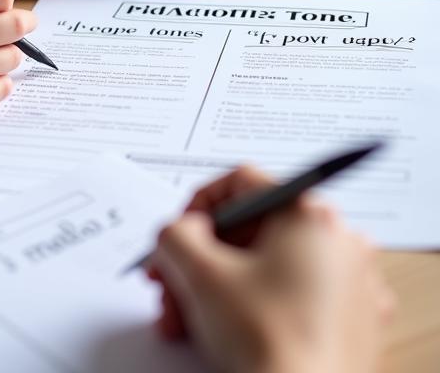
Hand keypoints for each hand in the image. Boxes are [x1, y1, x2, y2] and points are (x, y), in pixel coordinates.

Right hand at [150, 167, 393, 372]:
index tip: (176, 238)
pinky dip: (254, 307)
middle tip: (170, 285)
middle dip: (199, 260)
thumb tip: (181, 232)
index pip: (240, 183)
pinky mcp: (354, 324)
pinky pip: (292, 298)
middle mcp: (340, 241)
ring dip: (215, 288)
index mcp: (310, 214)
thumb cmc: (264, 341)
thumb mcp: (197, 272)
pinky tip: (223, 335)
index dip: (196, 207)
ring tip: (183, 323)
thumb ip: (174, 233)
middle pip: (250, 230)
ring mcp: (353, 285)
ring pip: (267, 266)